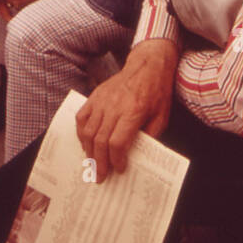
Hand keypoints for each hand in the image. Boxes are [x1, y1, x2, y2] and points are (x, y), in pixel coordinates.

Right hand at [75, 40, 178, 179]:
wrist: (147, 65)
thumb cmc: (156, 91)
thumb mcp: (161, 116)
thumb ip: (150, 136)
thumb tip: (139, 155)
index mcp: (133, 112)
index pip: (117, 142)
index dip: (116, 159)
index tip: (120, 168)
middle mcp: (114, 106)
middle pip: (100, 140)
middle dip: (99, 162)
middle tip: (100, 176)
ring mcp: (102, 100)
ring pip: (88, 131)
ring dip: (89, 151)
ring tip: (92, 163)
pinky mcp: (95, 96)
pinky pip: (81, 117)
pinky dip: (80, 132)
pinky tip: (85, 143)